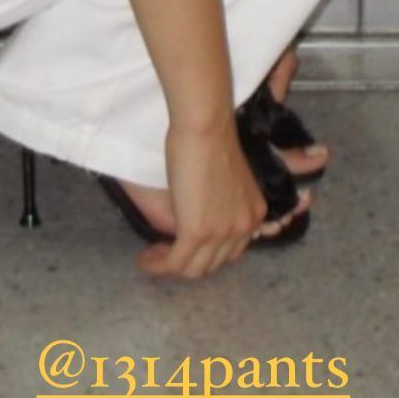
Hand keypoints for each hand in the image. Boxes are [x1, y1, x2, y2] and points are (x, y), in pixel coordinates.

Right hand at [137, 118, 272, 281]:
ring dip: (169, 267)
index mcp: (254, 214)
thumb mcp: (228, 179)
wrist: (205, 127)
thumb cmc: (211, 139)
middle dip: (188, 262)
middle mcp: (243, 228)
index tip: (186, 244)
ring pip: (193, 270)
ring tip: (152, 255)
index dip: (206, 253)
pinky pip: (174, 264)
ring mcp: (220, 233)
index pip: (231, 252)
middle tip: (164, 251)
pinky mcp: (195, 233)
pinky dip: (157, 266)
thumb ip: (223, 203)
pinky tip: (144, 258)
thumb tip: (203, 217)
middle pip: (213, 264)